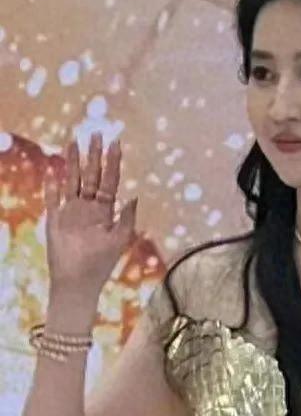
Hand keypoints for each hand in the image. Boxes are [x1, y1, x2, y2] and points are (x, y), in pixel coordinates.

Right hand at [44, 132, 137, 298]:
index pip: (110, 181)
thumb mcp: (118, 240)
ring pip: (72, 180)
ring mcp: (71, 212)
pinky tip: (52, 171)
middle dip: (94, 155)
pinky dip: (52, 186)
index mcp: (105, 211)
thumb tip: (134, 195)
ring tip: (73, 141)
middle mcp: (89, 207)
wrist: (77, 282)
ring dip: (72, 162)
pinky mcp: (55, 219)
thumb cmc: (101, 264)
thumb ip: (126, 218)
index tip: (116, 143)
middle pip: (91, 175)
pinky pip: (52, 198)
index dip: (113, 163)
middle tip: (96, 133)